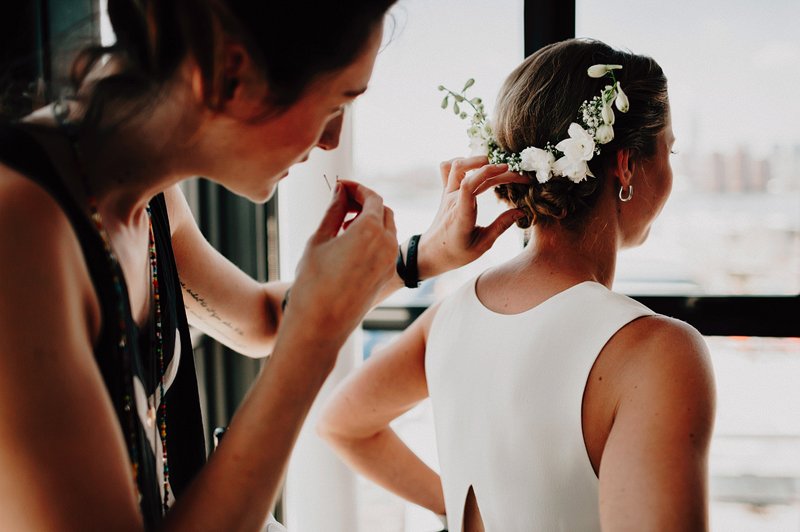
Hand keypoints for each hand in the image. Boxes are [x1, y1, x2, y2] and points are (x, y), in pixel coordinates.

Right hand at [284, 180, 396, 351]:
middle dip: (365, 203)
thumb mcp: (319, 240)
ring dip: (369, 221)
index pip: (372, 197)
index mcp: (371, 231)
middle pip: (384, 211)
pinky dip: (373, 238)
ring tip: (342, 226)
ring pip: (387, 229)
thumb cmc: (312, 283)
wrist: (320, 326)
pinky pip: (385, 247)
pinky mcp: (386, 276)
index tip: (340, 186)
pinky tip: (349, 245)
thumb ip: (334, 211)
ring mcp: (390, 262)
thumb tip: (340, 191)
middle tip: (341, 204)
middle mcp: (387, 244)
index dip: (356, 188)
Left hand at [417, 156, 528, 278]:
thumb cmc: (457, 253)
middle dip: (497, 169)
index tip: (508, 170)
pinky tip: (478, 168)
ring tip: (497, 167)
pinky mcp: (446, 192)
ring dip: (477, 160)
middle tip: (518, 176)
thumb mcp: (482, 245)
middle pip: (470, 172)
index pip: (468, 185)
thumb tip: (520, 212)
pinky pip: (448, 168)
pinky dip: (463, 163)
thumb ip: (500, 227)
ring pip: (456, 165)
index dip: (487, 172)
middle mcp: (452, 200)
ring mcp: (447, 194)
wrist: (432, 252)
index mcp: (461, 215)